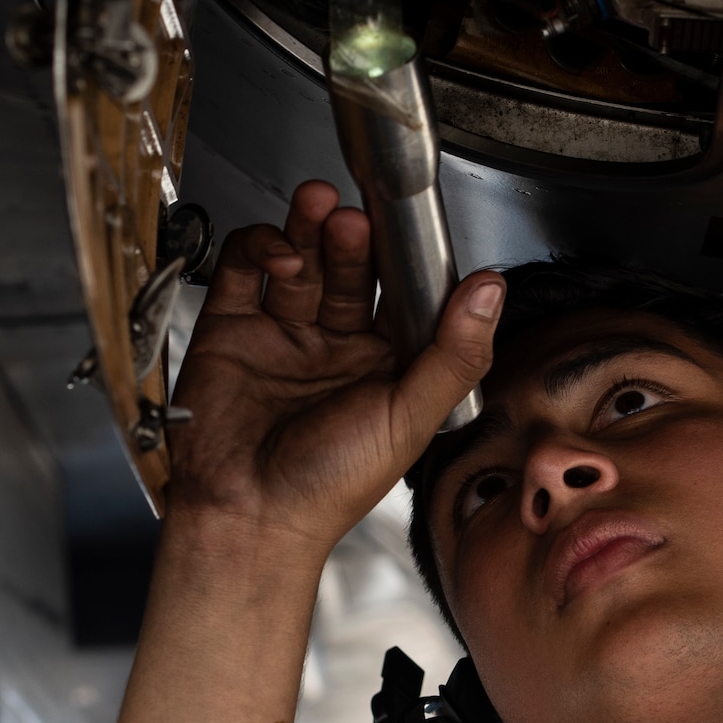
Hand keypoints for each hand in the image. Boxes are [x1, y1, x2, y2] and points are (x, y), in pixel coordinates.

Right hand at [163, 180, 500, 557]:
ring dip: (312, 227)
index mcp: (388, 368)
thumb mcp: (411, 420)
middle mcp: (337, 347)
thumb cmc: (329, 487)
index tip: (411, 229)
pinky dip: (260, 248)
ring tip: (320, 207)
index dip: (406, 260)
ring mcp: (283, 335)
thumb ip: (454, 354)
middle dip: (356, 237)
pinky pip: (245, 269)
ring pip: (302, 258)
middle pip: (351, 268)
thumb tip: (490, 292)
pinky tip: (281, 255)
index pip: (404, 294)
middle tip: (357, 219)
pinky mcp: (232, 328)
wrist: (246, 515)